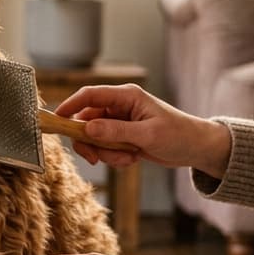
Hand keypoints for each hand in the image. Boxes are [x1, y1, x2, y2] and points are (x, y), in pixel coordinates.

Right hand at [54, 84, 231, 177]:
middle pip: (87, 120)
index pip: (90, 95)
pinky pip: (105, 147)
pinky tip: (132, 159)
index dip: (70, 105)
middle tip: (95, 158)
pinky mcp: (122, 136)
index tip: (57, 120)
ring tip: (128, 158)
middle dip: (90, 141)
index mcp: (127, 96)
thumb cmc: (178, 135)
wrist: (196, 148)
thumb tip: (87, 129)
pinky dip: (114, 157)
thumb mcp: (147, 135)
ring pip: (95, 137)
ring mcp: (120, 122)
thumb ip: (115, 132)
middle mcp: (120, 106)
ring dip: (106, 152)